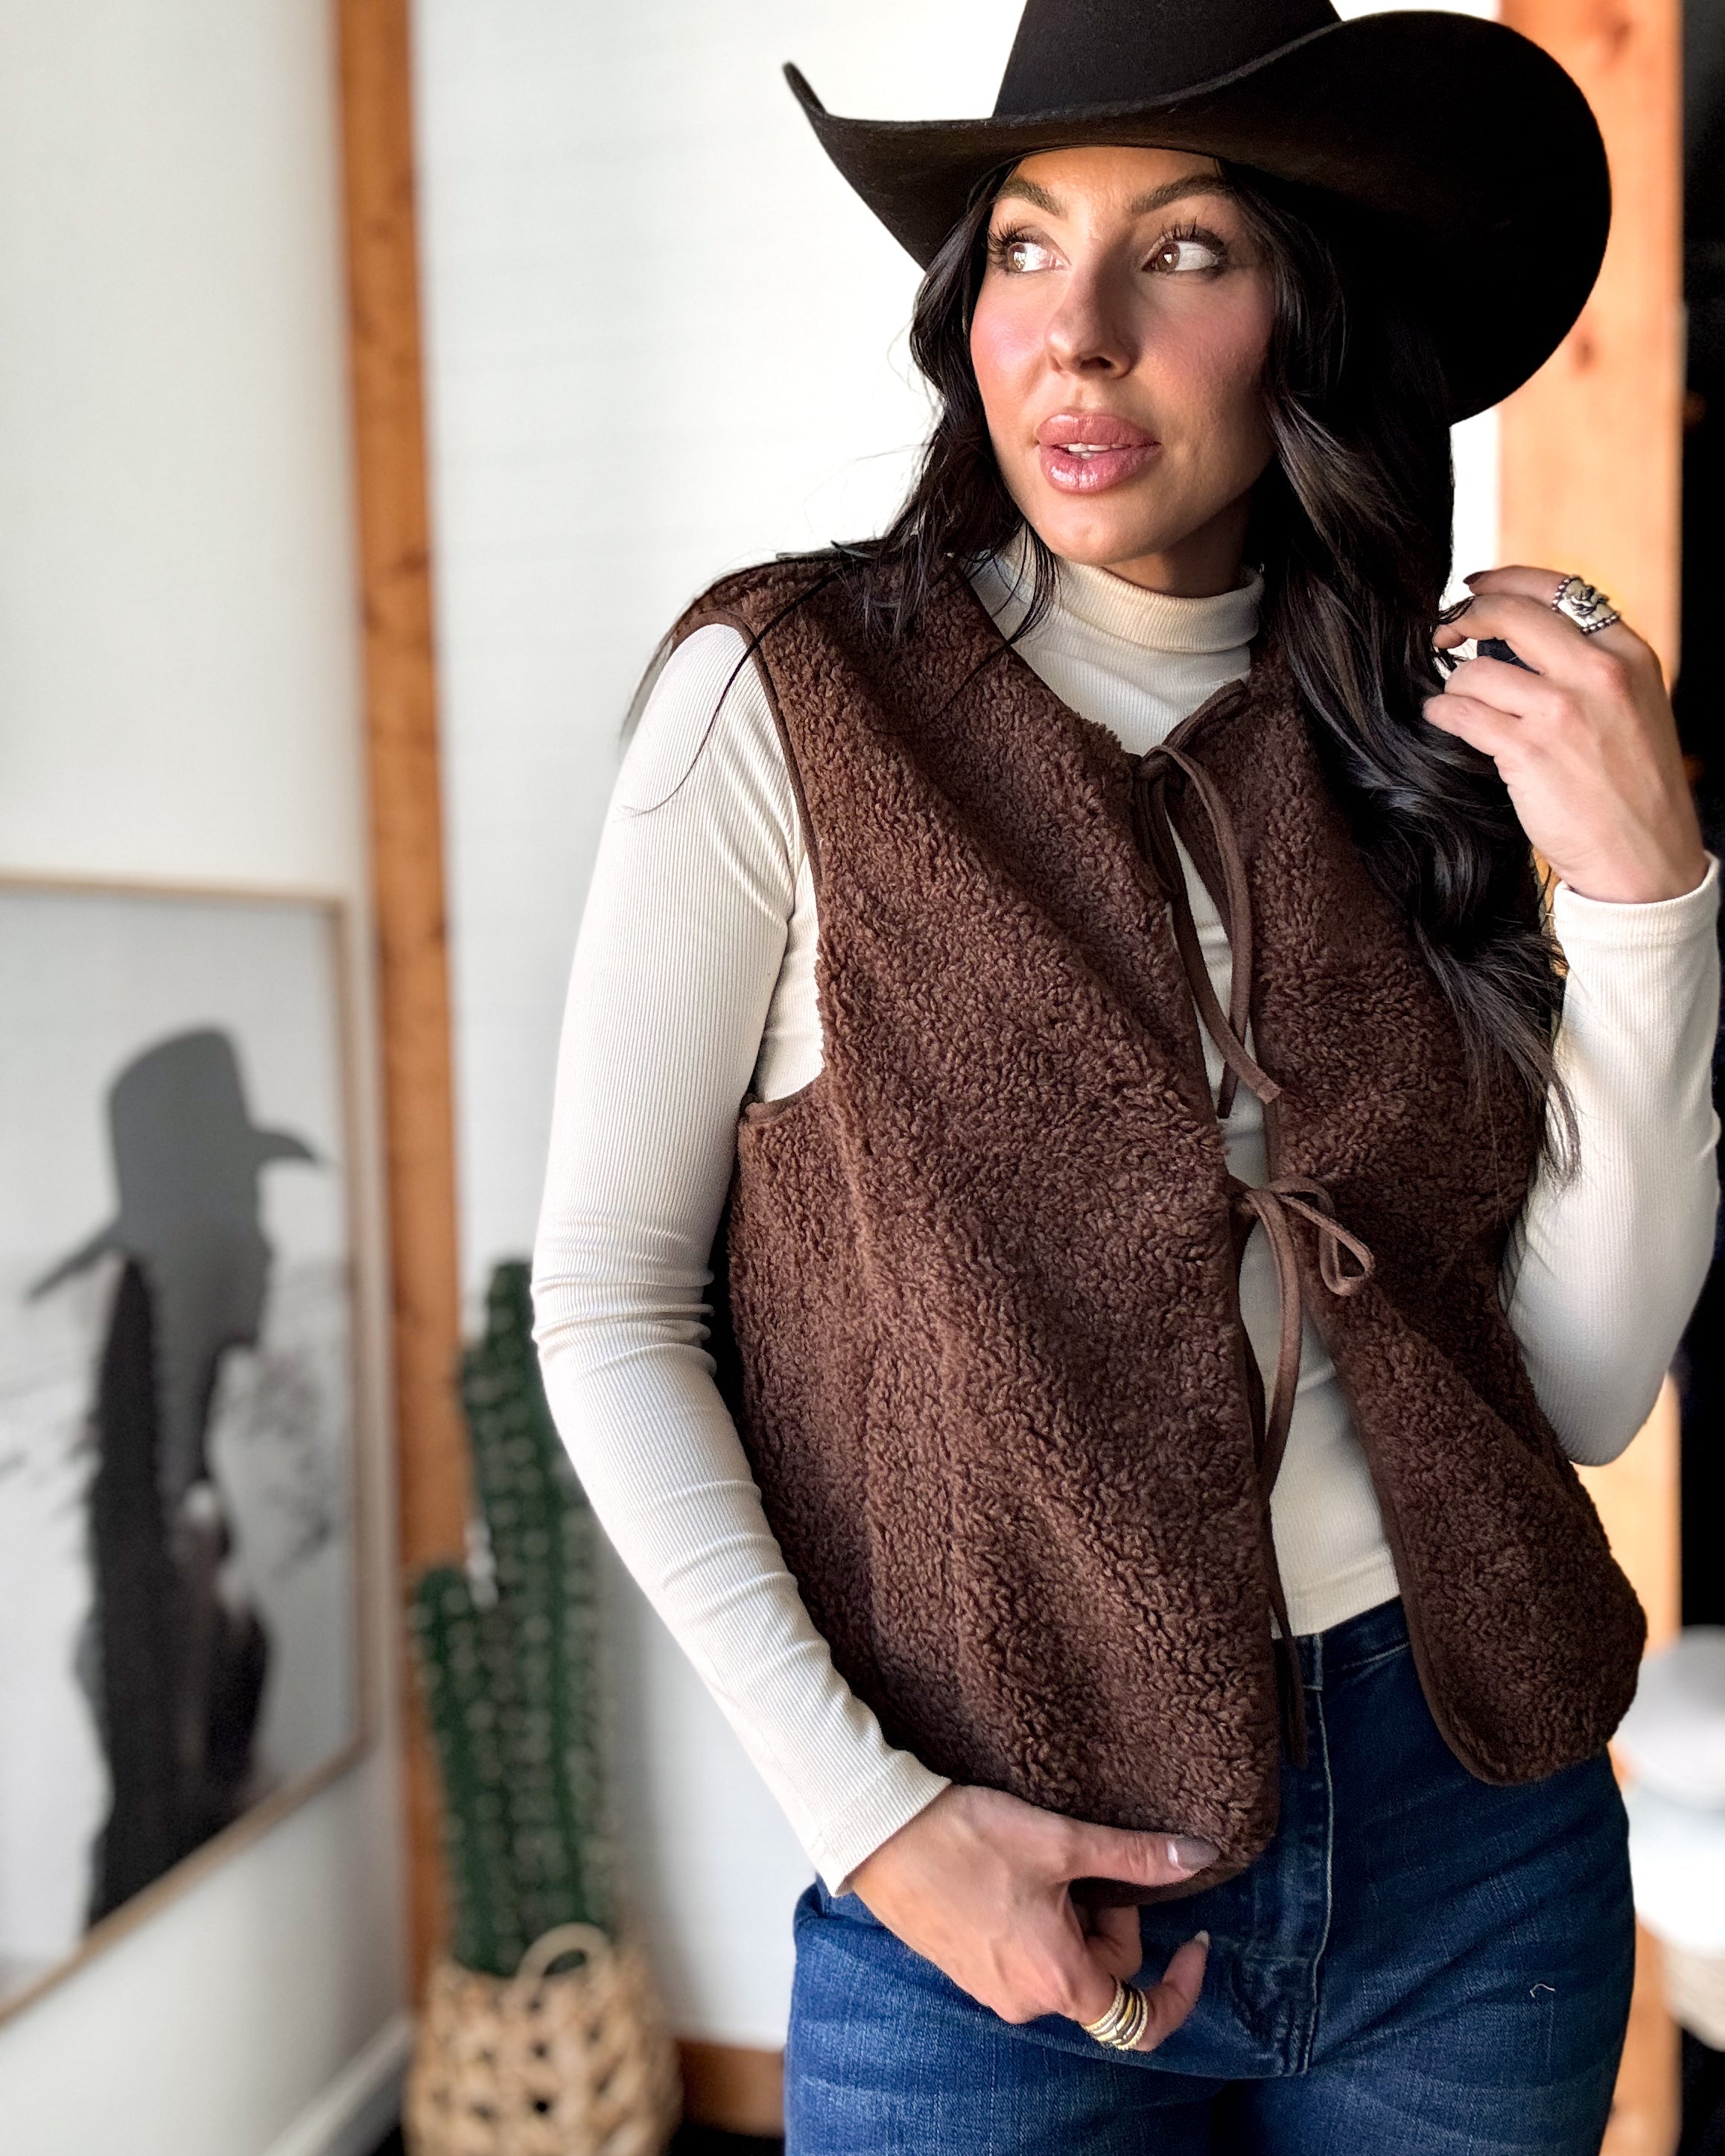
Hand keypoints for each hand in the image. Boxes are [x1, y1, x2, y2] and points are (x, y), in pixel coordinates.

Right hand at [847, 1783, 1214, 2046]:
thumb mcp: (1061, 1842)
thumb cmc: (969, 1840)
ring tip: (1044, 1865)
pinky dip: (1043, 1924)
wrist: (881, 1836)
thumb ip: (1135, 1858)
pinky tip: (1017, 1877)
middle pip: (1105, 1975)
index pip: (1142, 2018)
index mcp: (1058, 1979)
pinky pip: (1030, 1960)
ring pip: (1067, 1965)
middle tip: (1084, 1864)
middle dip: (1111, 1920)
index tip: (1195, 1941)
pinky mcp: (970, 1971)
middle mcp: (1027, 2001)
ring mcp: (994, 1990)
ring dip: (1075, 1920)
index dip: (1180, 1988)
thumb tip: (1197, 1857)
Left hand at [1426, 565, 1705, 903]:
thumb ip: (1589, 667)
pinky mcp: (1527, 750)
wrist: (1645, 857)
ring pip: (1475, 670)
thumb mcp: (1632, 706)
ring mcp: (1562, 710)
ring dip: (1453, 684)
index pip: (1559, 590)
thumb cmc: (1631, 787)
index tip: (1475, 586)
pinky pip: (1461, 713)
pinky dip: (1441, 712)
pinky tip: (1441, 718)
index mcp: (1628, 654)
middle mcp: (1598, 673)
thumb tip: (1516, 637)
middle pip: (1510, 614)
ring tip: (1454, 700)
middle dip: (1463, 616)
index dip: (1505, 582)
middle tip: (1440, 630)